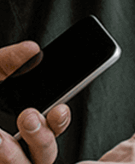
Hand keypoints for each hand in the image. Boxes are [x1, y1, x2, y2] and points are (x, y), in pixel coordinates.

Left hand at [0, 42, 70, 163]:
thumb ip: (6, 62)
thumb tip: (32, 50)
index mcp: (23, 121)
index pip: (53, 124)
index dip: (60, 119)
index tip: (58, 107)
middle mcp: (15, 148)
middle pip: (46, 153)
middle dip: (43, 136)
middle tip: (28, 117)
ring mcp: (3, 160)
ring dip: (16, 156)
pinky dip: (3, 159)